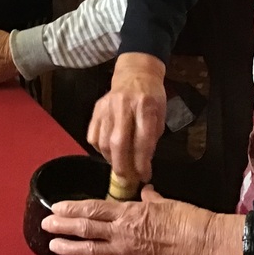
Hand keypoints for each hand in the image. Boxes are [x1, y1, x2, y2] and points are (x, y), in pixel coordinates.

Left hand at [41, 186, 248, 254]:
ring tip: (53, 244)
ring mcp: (127, 254)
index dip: (73, 207)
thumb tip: (146, 191)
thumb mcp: (167, 202)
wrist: (206, 245)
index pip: (94, 207)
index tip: (58, 206)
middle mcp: (124, 233)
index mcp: (131, 212)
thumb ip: (151, 198)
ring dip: (69, 247)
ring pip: (91, 250)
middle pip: (86, 227)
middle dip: (63, 225)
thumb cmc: (190, 222)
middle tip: (46, 223)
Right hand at [88, 53, 166, 182]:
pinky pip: (93, 136)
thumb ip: (152, 138)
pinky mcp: (96, 109)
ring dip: (111, 160)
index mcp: (145, 106)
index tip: (144, 176)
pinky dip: (99, 149)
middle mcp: (124, 106)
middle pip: (118, 143)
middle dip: (123, 166)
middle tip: (127, 180)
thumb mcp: (160, 115)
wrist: (135, 73)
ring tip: (120, 168)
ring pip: (103, 141)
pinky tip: (109, 152)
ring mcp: (107, 107)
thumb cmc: (152, 96)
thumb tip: (143, 164)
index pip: (142, 140)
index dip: (142, 162)